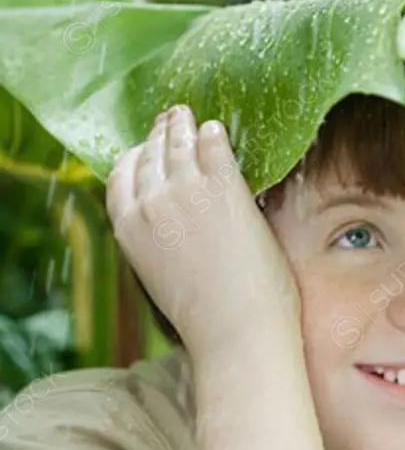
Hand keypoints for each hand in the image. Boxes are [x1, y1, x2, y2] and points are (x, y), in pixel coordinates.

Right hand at [105, 104, 300, 357]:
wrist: (238, 333)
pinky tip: (216, 130)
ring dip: (182, 126)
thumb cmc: (208, 319)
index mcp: (128, 230)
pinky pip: (213, 145)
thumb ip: (157, 243)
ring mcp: (186, 190)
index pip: (121, 176)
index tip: (143, 150)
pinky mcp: (223, 186)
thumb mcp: (162, 278)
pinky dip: (212, 134)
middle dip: (158, 135)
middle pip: (149, 154)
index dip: (134, 158)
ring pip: (178, 143)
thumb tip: (170, 228)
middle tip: (170, 121)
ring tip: (188, 116)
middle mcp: (150, 203)